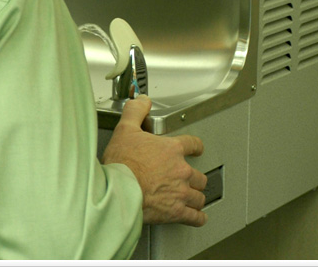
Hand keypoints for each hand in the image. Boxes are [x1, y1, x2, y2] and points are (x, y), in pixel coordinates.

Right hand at [101, 95, 207, 226]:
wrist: (118, 191)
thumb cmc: (121, 163)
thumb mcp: (125, 130)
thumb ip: (135, 112)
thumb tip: (142, 100)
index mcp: (171, 150)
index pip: (193, 144)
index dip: (196, 146)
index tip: (197, 149)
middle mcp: (180, 171)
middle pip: (198, 175)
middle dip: (194, 178)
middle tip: (189, 179)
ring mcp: (180, 192)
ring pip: (199, 196)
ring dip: (196, 197)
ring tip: (193, 198)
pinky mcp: (176, 211)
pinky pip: (195, 216)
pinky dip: (197, 217)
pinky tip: (197, 217)